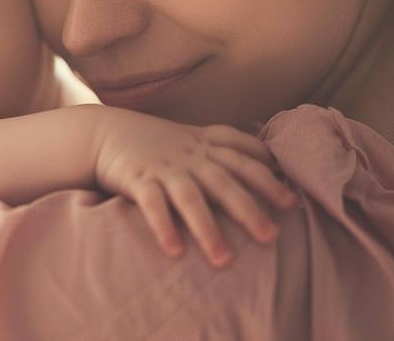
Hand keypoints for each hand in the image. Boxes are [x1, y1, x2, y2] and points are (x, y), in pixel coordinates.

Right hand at [92, 109, 297, 267]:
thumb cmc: (153, 141)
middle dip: (249, 209)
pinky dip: (164, 227)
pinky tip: (176, 252)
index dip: (267, 175)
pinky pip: (152, 204)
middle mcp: (188, 155)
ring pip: (190, 197)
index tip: (290, 201)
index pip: (242, 154)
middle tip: (271, 237)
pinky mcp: (136, 179)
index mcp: (203, 143)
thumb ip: (222, 149)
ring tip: (224, 260)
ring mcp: (163, 167)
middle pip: (224, 181)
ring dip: (208, 229)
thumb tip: (267, 163)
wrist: (103, 132)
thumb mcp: (191, 137)